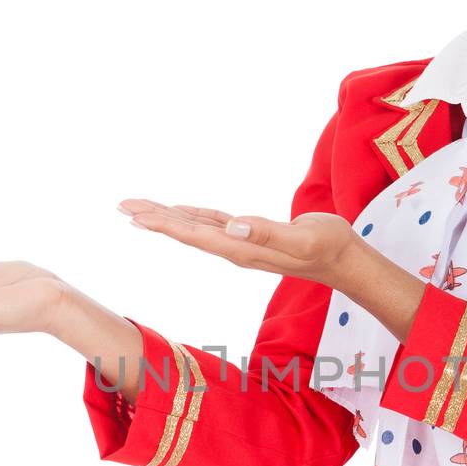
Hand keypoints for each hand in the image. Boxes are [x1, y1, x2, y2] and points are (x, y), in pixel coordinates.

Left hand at [118, 198, 357, 288]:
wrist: (344, 260)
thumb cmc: (327, 247)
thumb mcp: (301, 238)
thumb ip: (266, 234)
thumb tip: (231, 226)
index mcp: (240, 249)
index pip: (194, 235)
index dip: (163, 224)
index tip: (135, 215)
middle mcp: (235, 248)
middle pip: (186, 231)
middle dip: (153, 218)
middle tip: (122, 205)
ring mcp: (241, 243)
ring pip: (195, 227)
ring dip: (167, 217)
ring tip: (139, 208)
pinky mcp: (250, 235)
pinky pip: (213, 224)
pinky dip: (193, 216)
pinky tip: (180, 212)